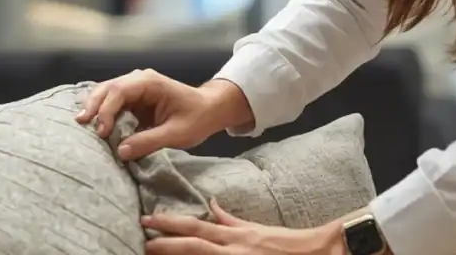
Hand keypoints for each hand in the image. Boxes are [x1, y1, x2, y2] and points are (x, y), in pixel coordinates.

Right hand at [75, 69, 252, 159]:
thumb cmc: (197, 118)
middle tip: (80, 124)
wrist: (209, 109)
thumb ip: (149, 141)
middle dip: (93, 105)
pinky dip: (101, 112)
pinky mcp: (132, 100)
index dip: (107, 110)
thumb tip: (120, 151)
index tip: (102, 132)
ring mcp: (134, 89)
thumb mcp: (177, 134)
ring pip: (105, 93)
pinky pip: (111, 103)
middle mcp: (139, 80)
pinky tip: (91, 125)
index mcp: (150, 83)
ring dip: (93, 108)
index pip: (120, 91)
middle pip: (107, 88)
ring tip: (80, 124)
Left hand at [142, 199, 345, 254]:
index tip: (149, 219)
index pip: (196, 227)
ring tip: (152, 252)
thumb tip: (211, 205)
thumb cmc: (283, 242)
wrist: (313, 252)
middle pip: (192, 244)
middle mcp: (232, 249)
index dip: (170, 223)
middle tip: (142, 237)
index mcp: (233, 236)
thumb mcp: (254, 227)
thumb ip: (230, 220)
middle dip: (165, 242)